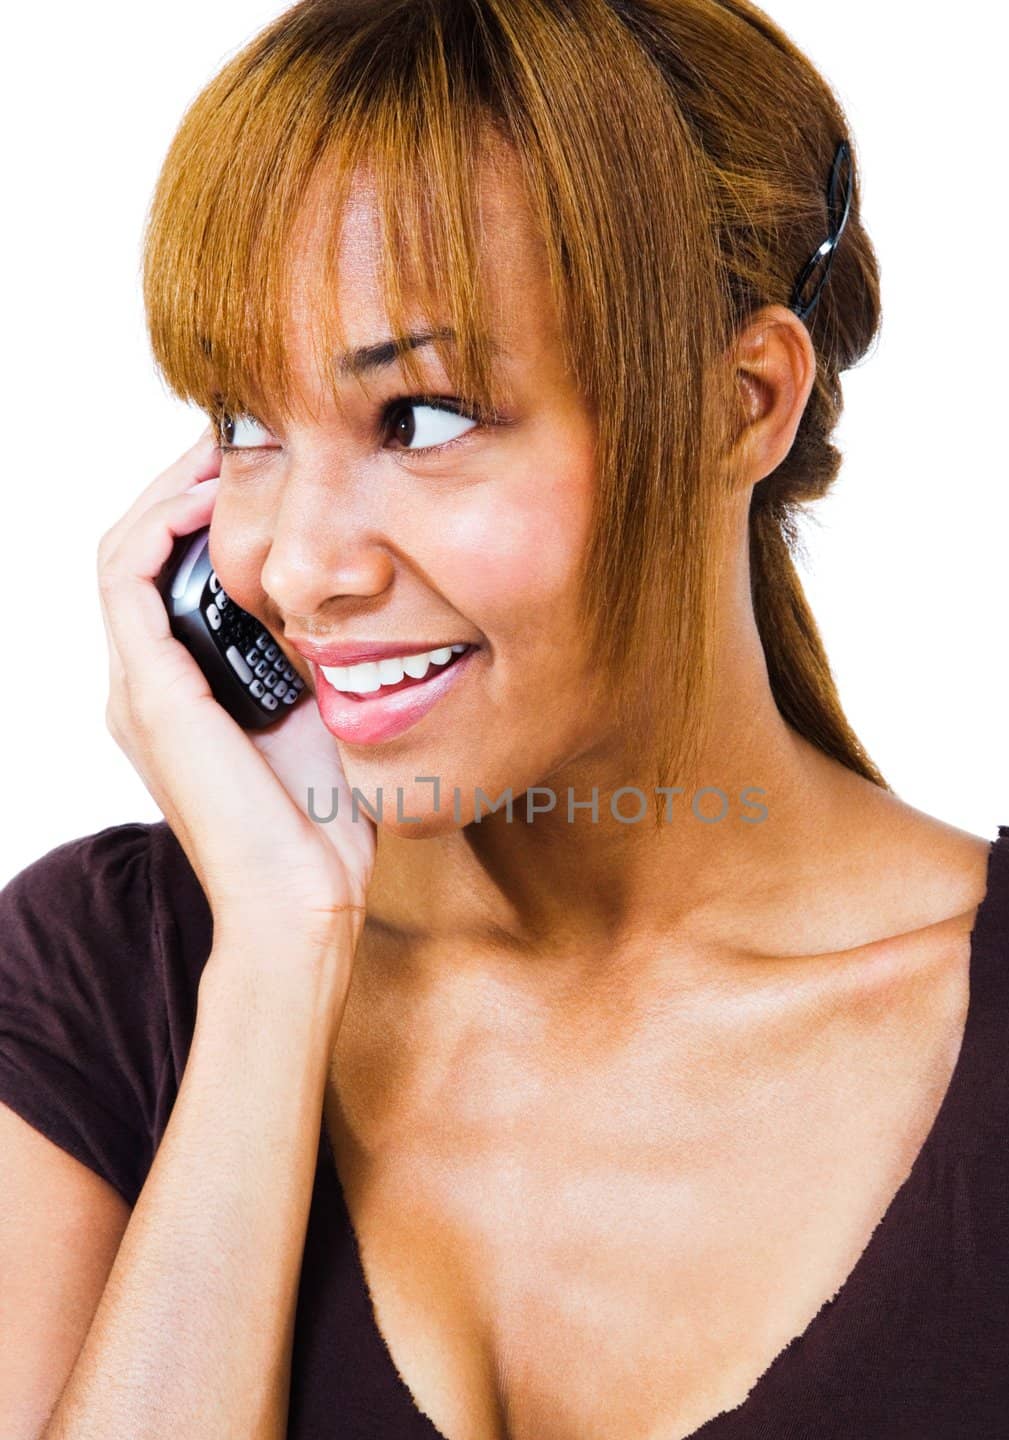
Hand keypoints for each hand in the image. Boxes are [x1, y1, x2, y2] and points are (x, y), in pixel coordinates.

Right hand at [97, 427, 376, 960]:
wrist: (304, 901)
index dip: (198, 514)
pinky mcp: (152, 694)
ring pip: (122, 555)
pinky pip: (127, 581)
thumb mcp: (322, 719)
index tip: (256, 469)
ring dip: (164, 494)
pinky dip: (156, 527)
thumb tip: (355, 607)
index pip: (167, 576)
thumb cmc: (321, 826)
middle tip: (234, 439)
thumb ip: (315, 664)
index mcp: (183, 693)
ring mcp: (140, 690)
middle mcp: (147, 686)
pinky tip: (205, 496)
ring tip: (218, 450)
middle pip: (138, 554)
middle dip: (179, 489)